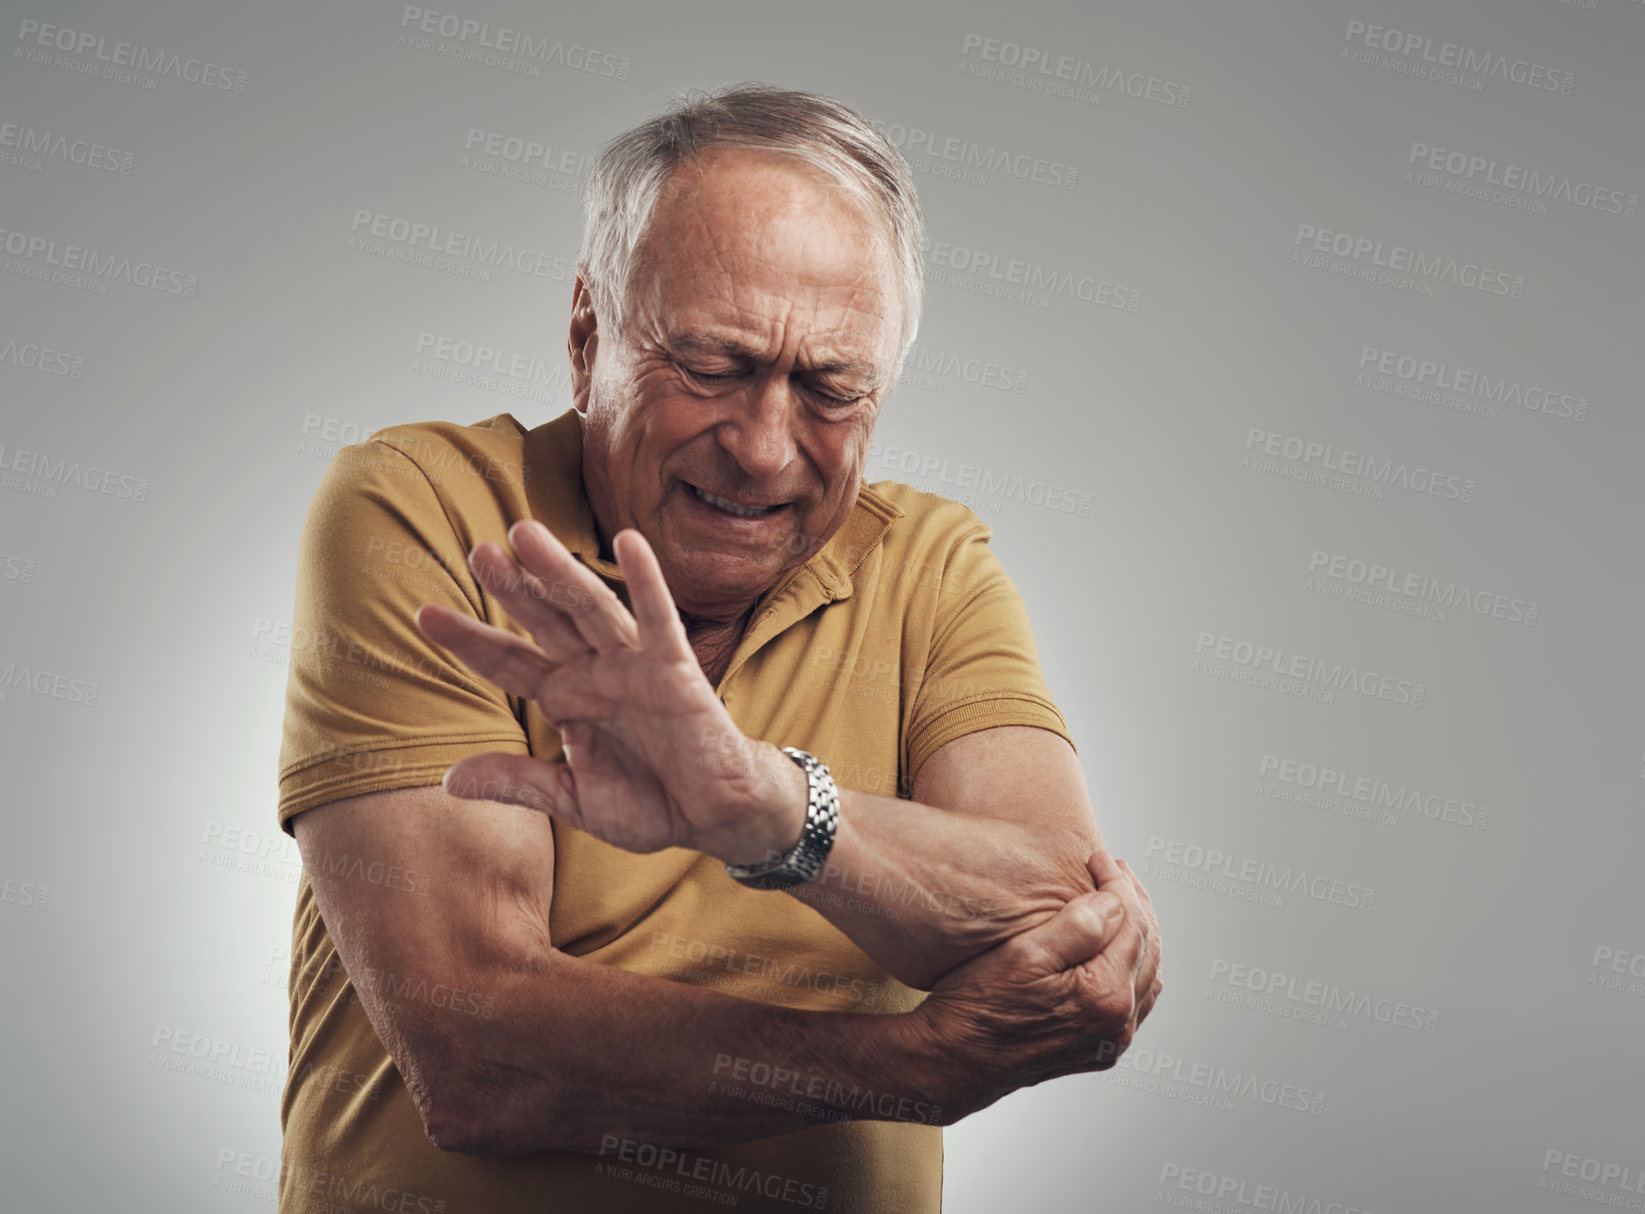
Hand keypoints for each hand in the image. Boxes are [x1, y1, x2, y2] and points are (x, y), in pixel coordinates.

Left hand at [414, 521, 803, 862]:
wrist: (714, 817)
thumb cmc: (650, 804)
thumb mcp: (573, 800)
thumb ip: (519, 783)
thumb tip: (448, 780)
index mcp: (566, 698)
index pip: (509, 661)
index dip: (470, 639)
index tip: (424, 614)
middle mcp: (595, 671)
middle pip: (544, 621)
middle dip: (512, 588)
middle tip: (480, 551)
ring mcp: (634, 665)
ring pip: (591, 608)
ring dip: (560, 571)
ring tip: (525, 534)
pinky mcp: (675, 669)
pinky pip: (658, 619)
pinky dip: (646, 580)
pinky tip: (628, 542)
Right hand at [910, 849, 1163, 1121]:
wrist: (955, 1060)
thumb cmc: (978, 1006)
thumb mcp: (1023, 955)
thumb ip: (1078, 926)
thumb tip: (1113, 901)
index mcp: (1105, 995)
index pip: (1132, 923)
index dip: (1118, 884)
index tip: (1097, 859)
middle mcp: (1118, 1023)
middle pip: (1146, 946)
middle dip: (1133, 902)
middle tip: (1113, 870)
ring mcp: (1111, 1040)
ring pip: (1145, 972)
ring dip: (1136, 932)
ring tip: (1117, 900)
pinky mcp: (1099, 1047)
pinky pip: (1134, 998)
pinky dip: (1132, 964)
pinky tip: (1116, 947)